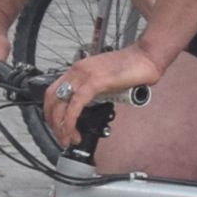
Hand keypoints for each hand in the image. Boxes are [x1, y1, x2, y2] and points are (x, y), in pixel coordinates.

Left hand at [47, 39, 165, 144]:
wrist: (145, 58)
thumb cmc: (130, 68)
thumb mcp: (104, 81)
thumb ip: (93, 91)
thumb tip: (88, 108)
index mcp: (77, 70)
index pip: (53, 91)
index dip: (50, 112)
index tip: (57, 126)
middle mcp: (77, 71)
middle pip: (52, 99)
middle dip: (53, 123)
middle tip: (62, 137)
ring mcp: (84, 75)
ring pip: (61, 104)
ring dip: (61, 126)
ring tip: (69, 139)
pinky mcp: (95, 82)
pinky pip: (76, 104)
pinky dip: (71, 120)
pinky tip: (73, 130)